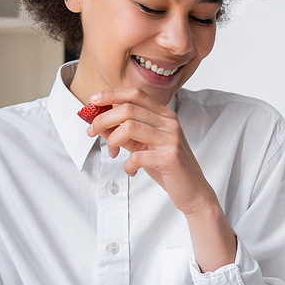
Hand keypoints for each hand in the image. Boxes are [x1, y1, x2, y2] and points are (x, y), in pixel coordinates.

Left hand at [88, 87, 236, 271]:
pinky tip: (131, 171)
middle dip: (103, 119)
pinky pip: (137, 156)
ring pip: (129, 128)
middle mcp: (169, 122)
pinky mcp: (170, 157)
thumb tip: (97, 124)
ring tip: (111, 152)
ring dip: (112, 141)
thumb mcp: (143, 146)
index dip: (112, 94)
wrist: (192, 190)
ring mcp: (171, 138)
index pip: (135, 94)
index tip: (92, 101)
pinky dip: (127, 164)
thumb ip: (123, 133)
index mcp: (164, 115)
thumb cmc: (166, 167)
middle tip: (91, 131)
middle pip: (128, 109)